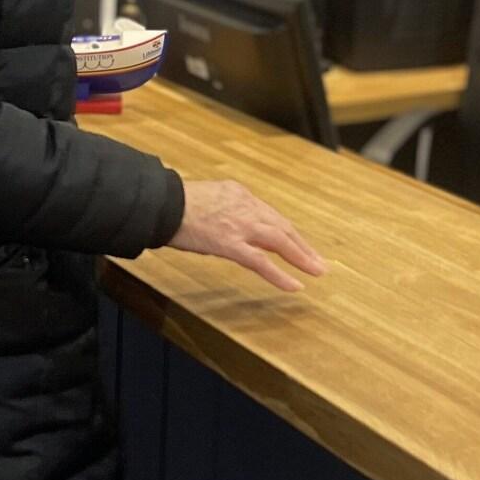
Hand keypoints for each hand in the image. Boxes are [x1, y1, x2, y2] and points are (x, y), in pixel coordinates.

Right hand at [169, 180, 327, 292]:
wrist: (161, 204)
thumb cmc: (173, 204)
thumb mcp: (204, 198)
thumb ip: (220, 208)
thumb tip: (223, 223)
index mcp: (238, 194)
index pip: (270, 215)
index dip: (286, 231)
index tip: (298, 243)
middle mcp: (245, 206)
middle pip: (282, 227)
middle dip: (302, 245)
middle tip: (317, 261)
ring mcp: (240, 225)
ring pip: (280, 241)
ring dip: (301, 257)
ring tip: (316, 271)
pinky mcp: (231, 244)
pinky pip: (262, 262)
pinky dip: (280, 275)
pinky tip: (294, 286)